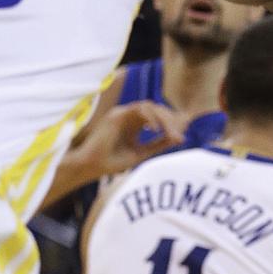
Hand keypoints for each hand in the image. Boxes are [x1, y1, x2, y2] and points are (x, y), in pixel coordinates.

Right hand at [65, 101, 186, 179]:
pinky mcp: (117, 115)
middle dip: (170, 121)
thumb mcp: (141, 152)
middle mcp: (129, 117)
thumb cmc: (112, 162)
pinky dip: (150, 117)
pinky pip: (138, 108)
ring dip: (162, 118)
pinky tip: (155, 130)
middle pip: (157, 109)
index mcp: (135, 124)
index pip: (158, 116)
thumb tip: (181, 138)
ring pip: (150, 106)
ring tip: (169, 133)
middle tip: (177, 136)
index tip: (180, 138)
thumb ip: (159, 143)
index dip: (171, 124)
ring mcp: (122, 113)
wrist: (91, 167)